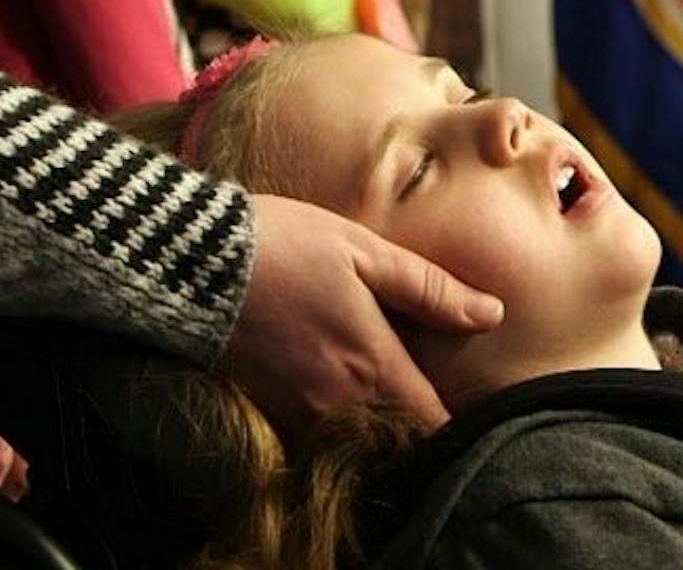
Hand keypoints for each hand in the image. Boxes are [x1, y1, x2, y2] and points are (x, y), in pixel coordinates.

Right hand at [222, 194, 502, 437]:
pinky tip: (325, 374)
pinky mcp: (265, 410)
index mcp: (374, 366)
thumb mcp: (365, 252)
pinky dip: (328, 416)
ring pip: (354, 436)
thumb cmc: (285, 245)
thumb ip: (430, 289)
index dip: (455, 419)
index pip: (433, 423)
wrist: (190, 261)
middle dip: (412, 420)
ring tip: (368, 375)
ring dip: (370, 418)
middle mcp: (339, 405)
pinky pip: (312, 431)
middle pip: (395, 437)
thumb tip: (492, 314)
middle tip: (417, 382)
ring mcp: (298, 413)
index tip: (462, 399)